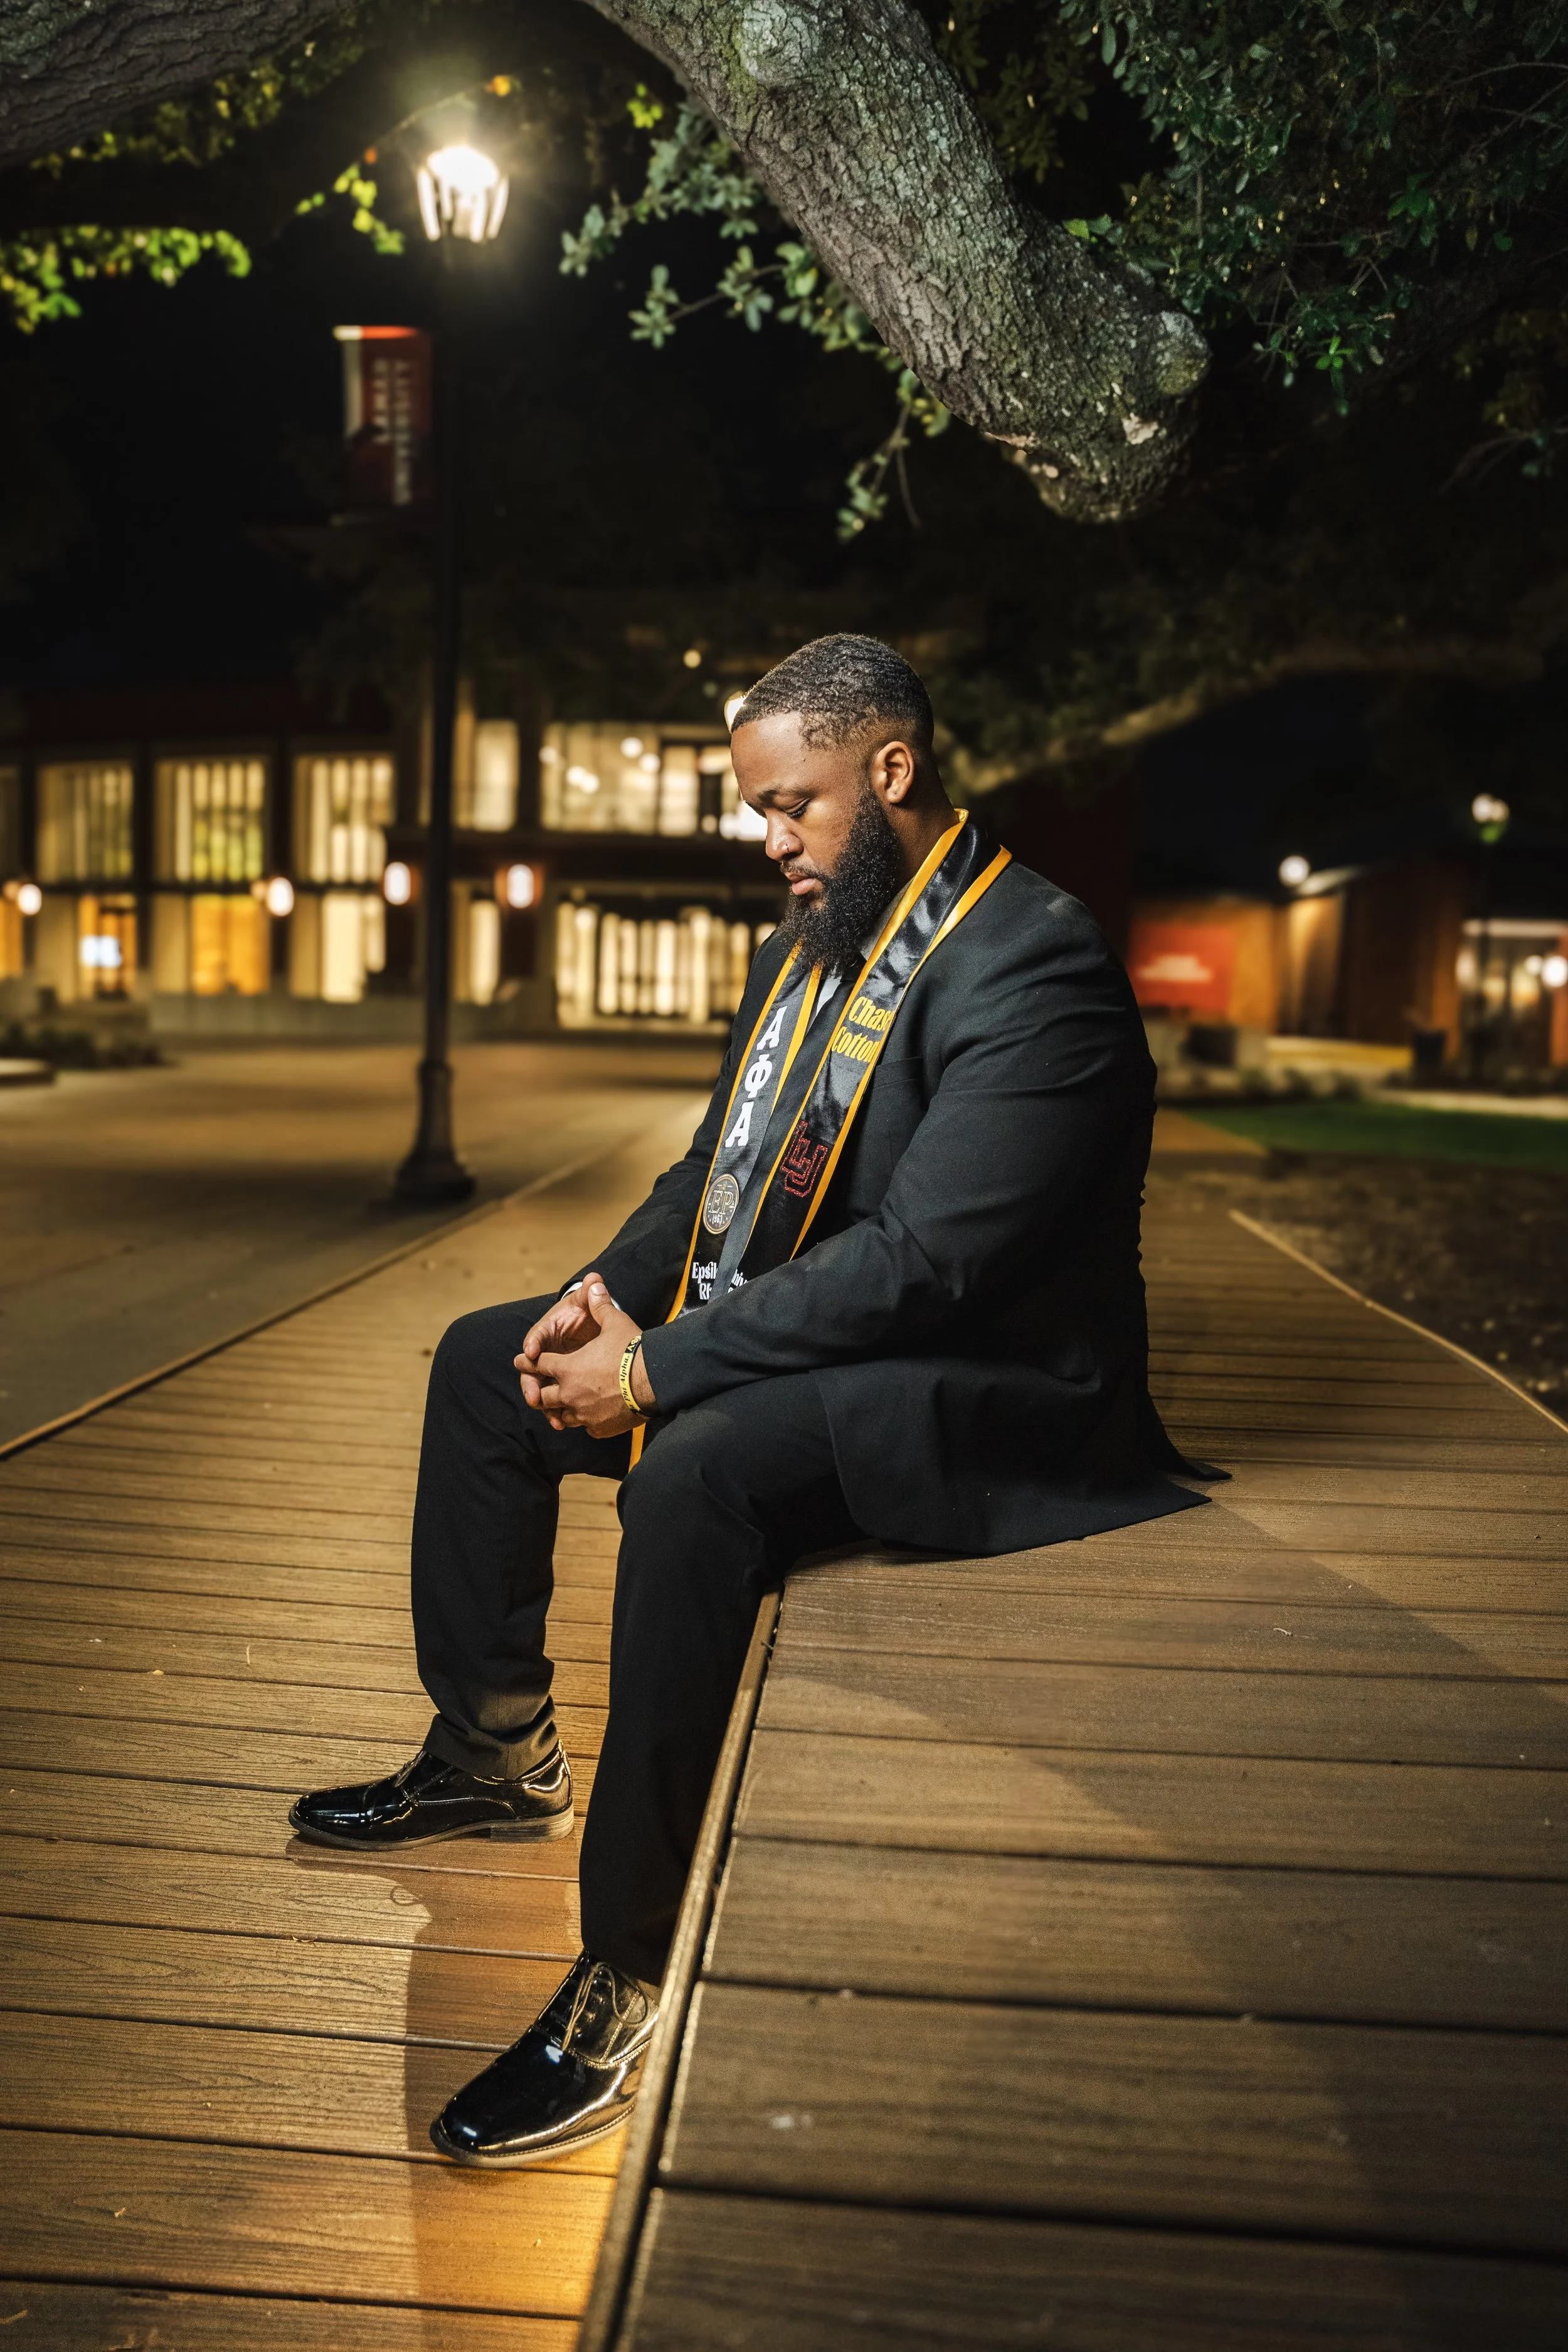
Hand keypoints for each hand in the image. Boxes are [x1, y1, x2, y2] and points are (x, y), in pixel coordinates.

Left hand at [515, 1271, 655, 1437]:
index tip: (519, 1361)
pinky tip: (590, 1419)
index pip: (539, 1365)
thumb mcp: (615, 1322)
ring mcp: (583, 1413)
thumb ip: (600, 1306)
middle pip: (544, 1396)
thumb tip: (595, 1284)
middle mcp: (569, 1393)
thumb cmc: (632, 1350)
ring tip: (561, 1409)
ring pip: (562, 1416)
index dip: (528, 1362)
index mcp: (568, 1368)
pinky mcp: (599, 1428)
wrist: (653, 1381)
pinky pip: (585, 1428)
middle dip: (540, 1392)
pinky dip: (585, 1422)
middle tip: (537, 1391)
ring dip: (560, 1410)